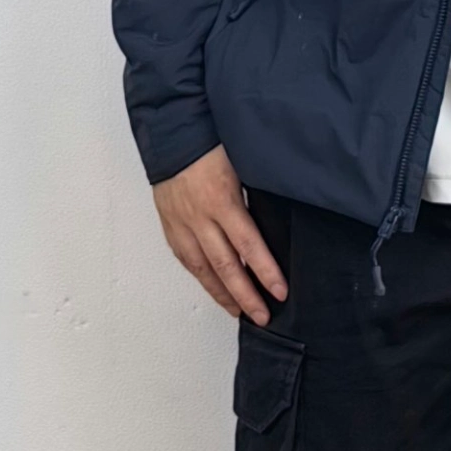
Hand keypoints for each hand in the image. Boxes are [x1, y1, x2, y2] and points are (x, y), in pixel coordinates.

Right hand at [152, 144, 288, 322]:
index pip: (249, 246)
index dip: (266, 272)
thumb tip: (277, 218)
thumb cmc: (211, 144)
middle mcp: (200, 218)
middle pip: (226, 266)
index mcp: (223, 201)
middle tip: (263, 316)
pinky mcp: (170, 226)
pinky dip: (201, 276)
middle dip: (246, 295)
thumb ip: (256, 193)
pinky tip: (211, 286)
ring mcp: (182, 225)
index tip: (280, 291)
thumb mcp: (242, 164)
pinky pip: (186, 258)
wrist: (173, 135)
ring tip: (239, 311)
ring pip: (203, 269)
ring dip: (222, 294)